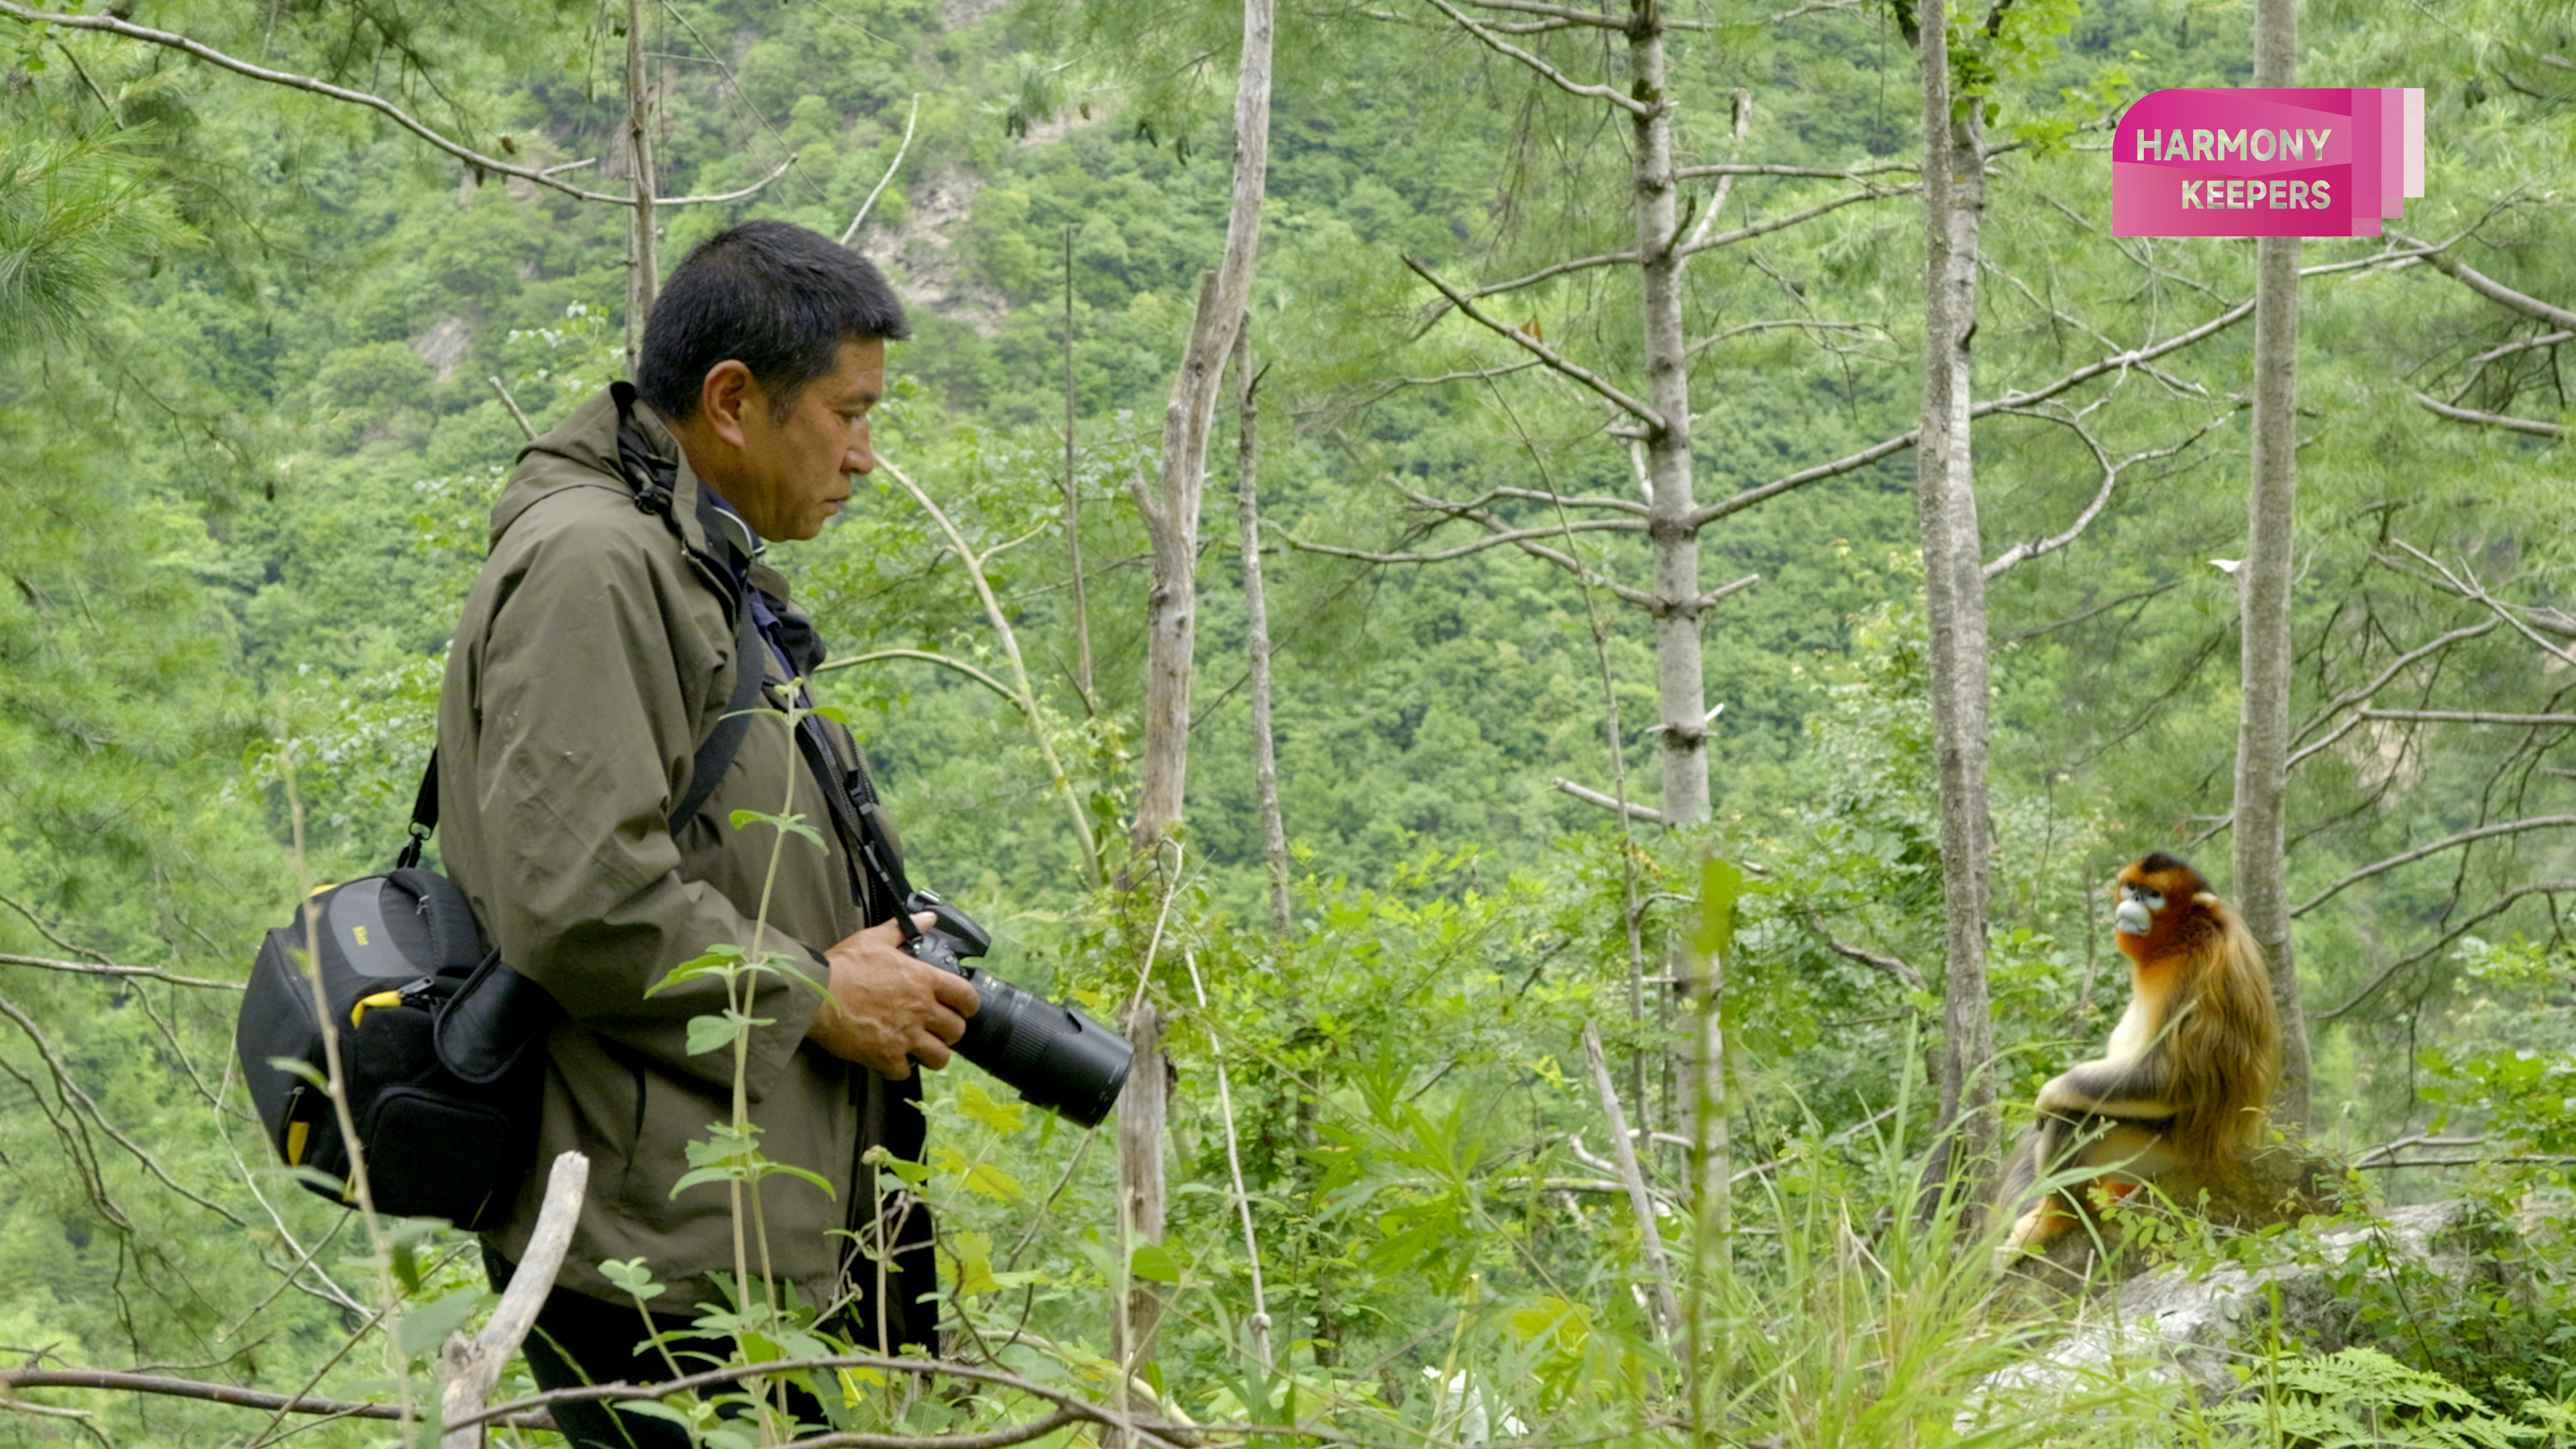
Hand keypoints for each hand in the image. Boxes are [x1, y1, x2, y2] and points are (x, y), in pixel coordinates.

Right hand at [806, 912, 980, 1078]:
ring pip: (939, 1058)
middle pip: (957, 1031)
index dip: (969, 1006)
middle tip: (937, 1030)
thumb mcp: (875, 939)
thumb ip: (905, 929)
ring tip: (921, 1050)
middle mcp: (921, 1010)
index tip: (963, 1009)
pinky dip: (899, 1069)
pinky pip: (905, 1073)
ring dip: (932, 1055)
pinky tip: (891, 1060)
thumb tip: (929, 917)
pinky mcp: (886, 1057)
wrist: (816, 994)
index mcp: (924, 980)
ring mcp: (905, 1036)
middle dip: (950, 1032)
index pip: (967, 997)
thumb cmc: (844, 965)